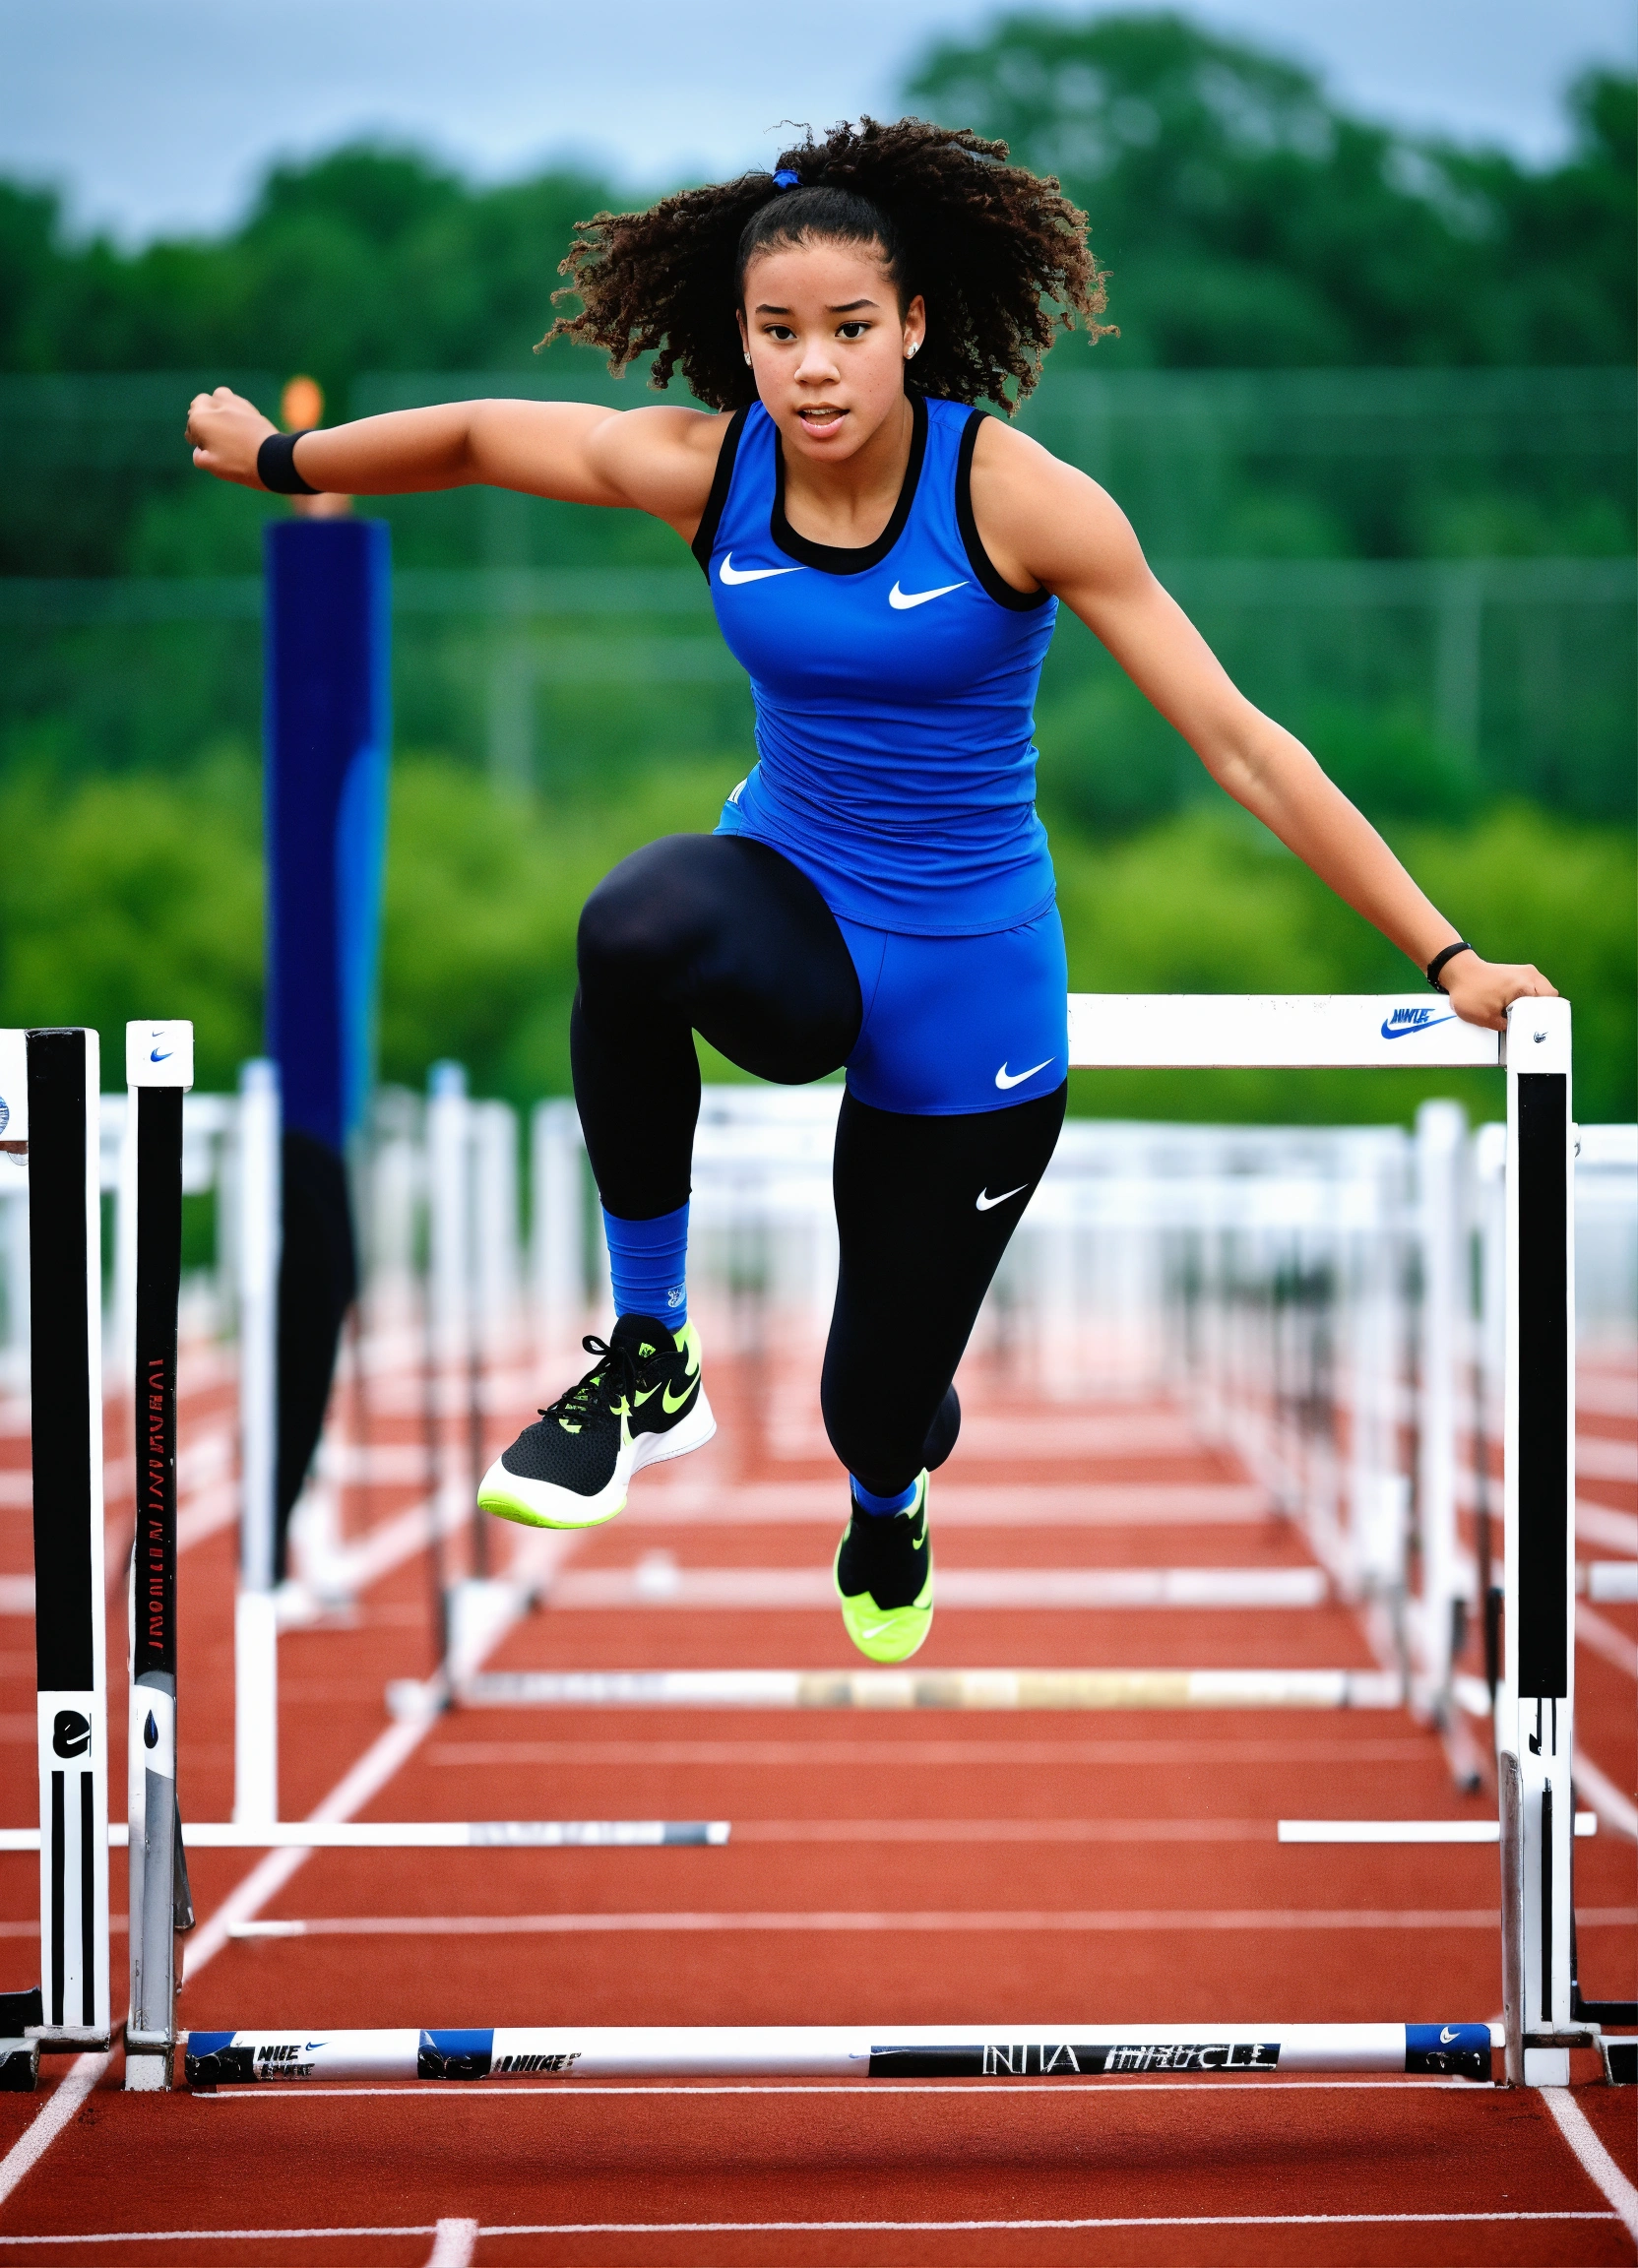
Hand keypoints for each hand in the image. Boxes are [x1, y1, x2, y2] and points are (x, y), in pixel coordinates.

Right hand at [186, 386, 277, 487]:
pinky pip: (235, 402)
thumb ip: (199, 457)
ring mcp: (233, 403)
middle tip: (212, 434)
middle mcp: (214, 405)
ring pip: (218, 396)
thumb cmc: (238, 463)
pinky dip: (233, 409)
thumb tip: (199, 450)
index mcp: (200, 418)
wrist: (272, 458)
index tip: (205, 448)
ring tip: (224, 423)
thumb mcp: (212, 465)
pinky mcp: (249, 406)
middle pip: (200, 403)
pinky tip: (239, 425)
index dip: (196, 438)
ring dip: (217, 405)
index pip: (191, 426)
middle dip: (202, 415)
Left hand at [1441, 951, 1556, 1033]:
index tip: (1538, 1031)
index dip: (1546, 1021)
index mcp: (1527, 985)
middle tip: (1529, 1026)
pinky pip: (1532, 989)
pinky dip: (1528, 1000)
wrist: (1457, 971)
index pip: (1551, 1005)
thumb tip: (1519, 1035)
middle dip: (1541, 1013)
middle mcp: (1531, 975)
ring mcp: (1526, 973)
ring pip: (1541, 994)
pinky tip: (1517, 1009)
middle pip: (1549, 999)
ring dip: (1534, 1006)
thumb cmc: (1469, 991)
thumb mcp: (1487, 1018)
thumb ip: (1508, 1028)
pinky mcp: (1519, 974)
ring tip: (1522, 1017)